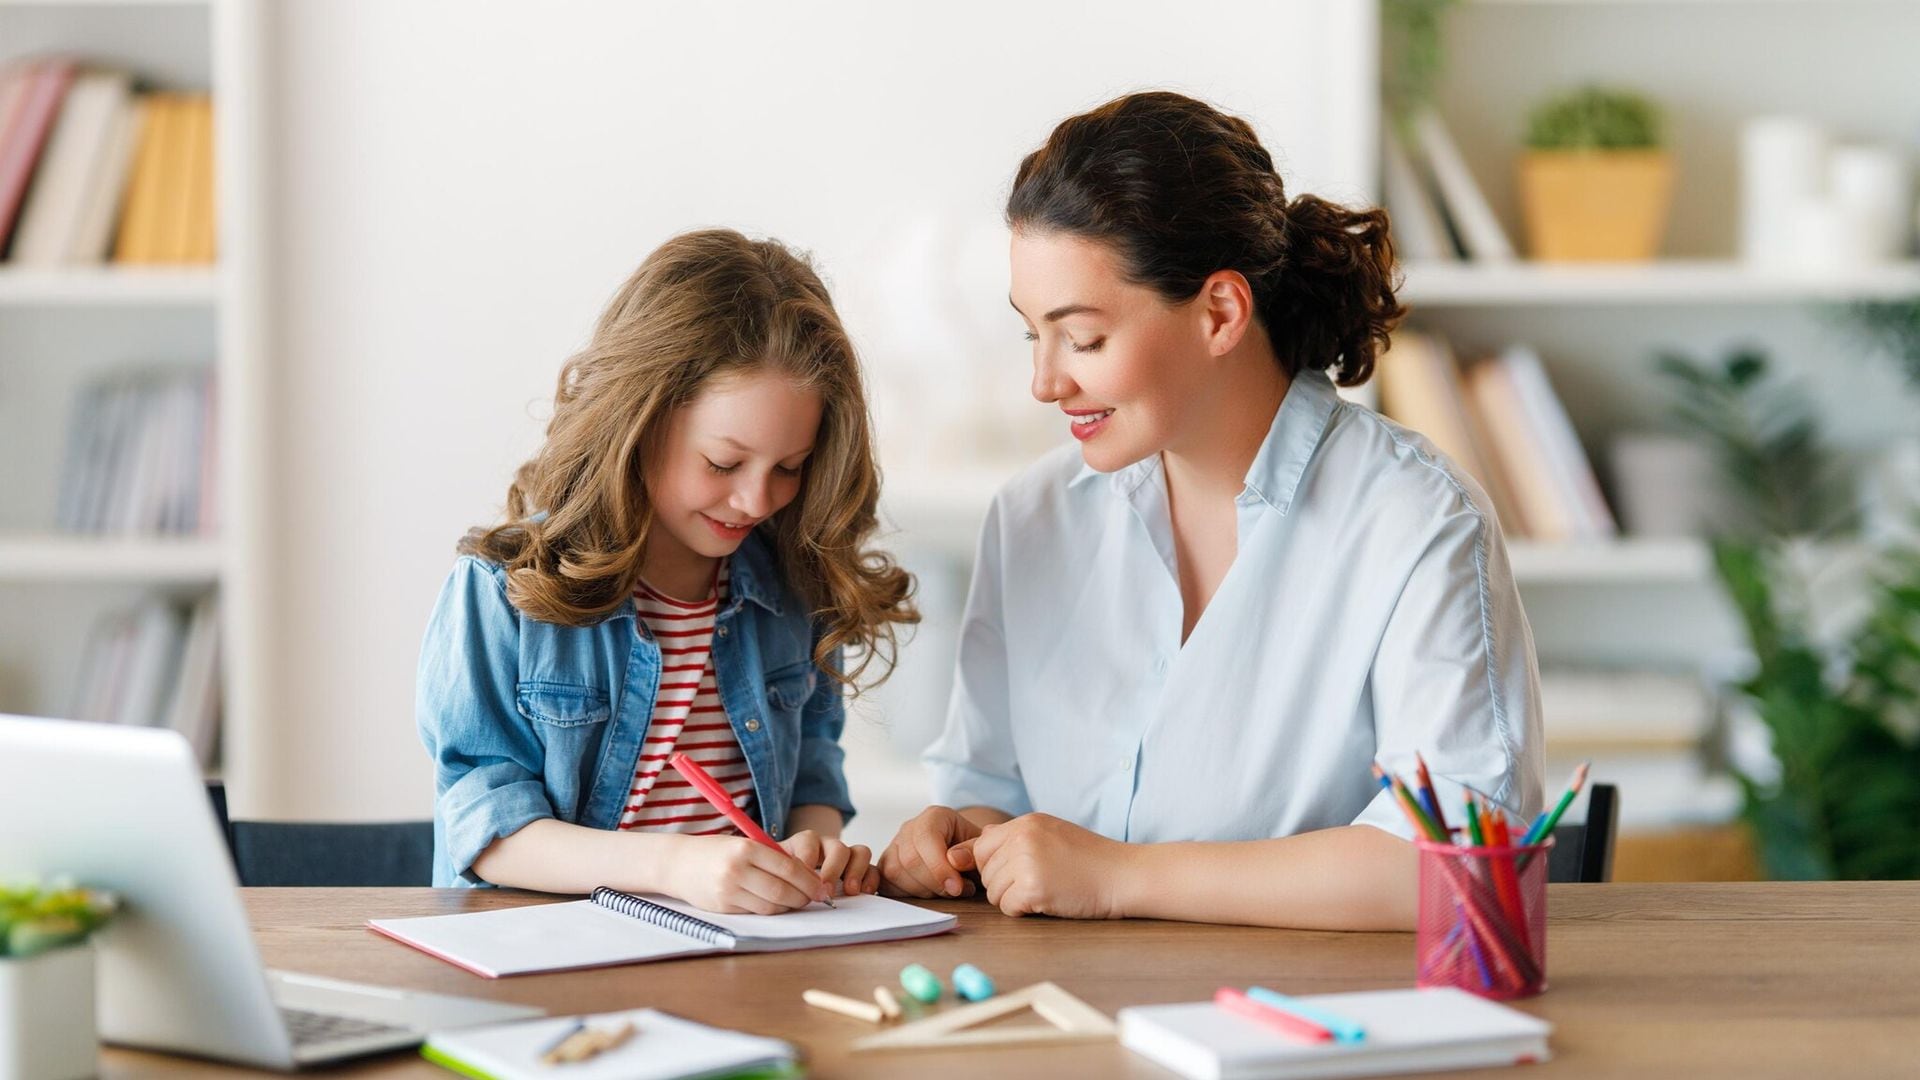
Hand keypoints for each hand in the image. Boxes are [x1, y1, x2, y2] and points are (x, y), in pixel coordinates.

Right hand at [656, 834, 832, 914]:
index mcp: (746, 849)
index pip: (788, 868)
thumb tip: (808, 875)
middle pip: (781, 890)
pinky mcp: (723, 907)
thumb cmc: (717, 851)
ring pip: (770, 906)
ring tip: (796, 901)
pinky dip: (771, 910)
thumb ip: (771, 857)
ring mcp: (728, 891)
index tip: (820, 887)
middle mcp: (737, 870)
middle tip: (813, 898)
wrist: (678, 863)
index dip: (809, 880)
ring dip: (788, 906)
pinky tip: (776, 905)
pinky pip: (756, 912)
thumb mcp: (744, 844)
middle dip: (803, 897)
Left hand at [780, 830, 878, 897]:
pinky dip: (870, 880)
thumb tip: (772, 885)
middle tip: (826, 890)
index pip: (808, 841)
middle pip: (837, 847)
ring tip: (850, 891)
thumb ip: (773, 877)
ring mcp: (848, 858)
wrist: (792, 886)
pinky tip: (863, 893)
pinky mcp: (862, 872)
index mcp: (805, 843)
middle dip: (833, 868)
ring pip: (860, 852)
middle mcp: (829, 847)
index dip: (806, 859)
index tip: (801, 877)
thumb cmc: (782, 882)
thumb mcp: (773, 876)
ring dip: (856, 871)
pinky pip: (874, 870)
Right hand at [878, 805, 983, 897]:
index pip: (926, 838)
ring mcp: (895, 846)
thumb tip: (955, 859)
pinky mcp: (886, 865)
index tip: (957, 887)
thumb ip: (973, 851)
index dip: (939, 867)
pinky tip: (927, 894)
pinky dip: (905, 895)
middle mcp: (910, 828)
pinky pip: (885, 882)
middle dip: (933, 883)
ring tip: (945, 892)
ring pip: (894, 872)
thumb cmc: (974, 853)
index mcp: (934, 816)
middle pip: (909, 859)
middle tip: (956, 892)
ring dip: (921, 891)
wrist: (965, 857)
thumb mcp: (982, 848)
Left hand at [949, 812, 1130, 918]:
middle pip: (985, 871)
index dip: (993, 865)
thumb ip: (1017, 836)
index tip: (1014, 874)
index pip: (981, 846)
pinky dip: (1022, 911)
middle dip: (1003, 884)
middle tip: (1035, 885)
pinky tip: (1046, 903)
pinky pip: (1007, 907)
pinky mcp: (1033, 889)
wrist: (1123, 875)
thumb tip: (981, 839)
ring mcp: (1026, 862)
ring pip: (993, 892)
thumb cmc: (1092, 858)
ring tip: (1043, 892)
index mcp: (1026, 822)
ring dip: (1012, 899)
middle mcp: (1022, 838)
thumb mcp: (1052, 833)